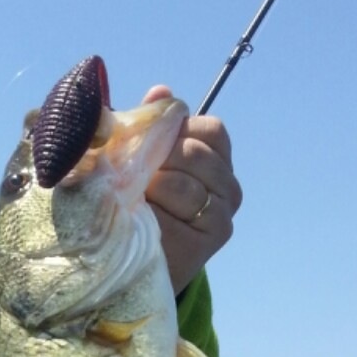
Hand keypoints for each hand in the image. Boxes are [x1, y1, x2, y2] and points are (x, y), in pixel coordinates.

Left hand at [142, 85, 242, 294]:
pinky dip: (157, 207)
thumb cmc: (131, 205)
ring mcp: (224, 210)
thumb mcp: (135, 160)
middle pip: (195, 151)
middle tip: (128, 175)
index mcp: (216, 158)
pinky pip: (185, 205)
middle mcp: (228, 184)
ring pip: (185, 179)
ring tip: (131, 198)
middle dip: (156, 159)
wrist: (130, 265)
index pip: (210, 129)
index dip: (175, 132)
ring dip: (151, 186)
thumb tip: (160, 91)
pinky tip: (143, 216)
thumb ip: (149, 126)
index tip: (146, 147)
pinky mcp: (215, 234)